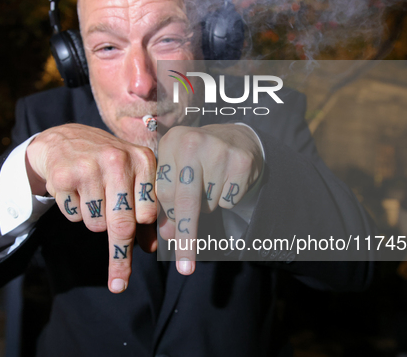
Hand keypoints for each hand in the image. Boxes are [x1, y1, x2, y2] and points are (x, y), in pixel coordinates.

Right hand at [25, 124, 157, 292]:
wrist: (66, 139)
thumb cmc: (108, 165)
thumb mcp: (133, 179)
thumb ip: (145, 211)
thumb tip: (151, 248)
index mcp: (142, 159)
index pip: (148, 212)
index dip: (144, 234)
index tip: (147, 257)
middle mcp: (117, 160)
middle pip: (122, 223)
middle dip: (120, 256)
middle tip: (119, 283)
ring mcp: (89, 167)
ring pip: (96, 224)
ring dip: (95, 222)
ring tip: (92, 197)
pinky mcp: (64, 176)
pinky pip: (75, 217)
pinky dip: (75, 212)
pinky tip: (75, 191)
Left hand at [155, 124, 262, 274]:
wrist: (235, 138)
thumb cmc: (197, 160)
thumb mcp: (177, 171)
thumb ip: (168, 201)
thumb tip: (169, 236)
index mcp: (171, 142)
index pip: (165, 193)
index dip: (169, 218)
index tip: (170, 242)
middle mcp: (193, 142)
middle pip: (187, 202)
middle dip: (187, 237)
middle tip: (185, 267)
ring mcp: (219, 150)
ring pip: (209, 204)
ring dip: (209, 206)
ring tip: (211, 184)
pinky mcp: (241, 162)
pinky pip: (228, 201)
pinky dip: (226, 200)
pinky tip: (227, 181)